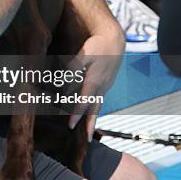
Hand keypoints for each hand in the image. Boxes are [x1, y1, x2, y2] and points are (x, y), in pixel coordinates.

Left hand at [68, 26, 123, 140]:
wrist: (115, 40)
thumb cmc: (98, 46)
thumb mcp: (85, 53)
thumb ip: (75, 67)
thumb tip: (65, 79)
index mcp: (94, 80)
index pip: (84, 101)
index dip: (77, 114)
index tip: (71, 126)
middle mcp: (102, 86)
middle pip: (94, 109)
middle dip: (89, 124)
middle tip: (87, 140)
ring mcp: (106, 86)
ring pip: (98, 105)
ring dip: (93, 119)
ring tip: (90, 133)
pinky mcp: (107, 84)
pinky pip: (100, 99)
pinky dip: (95, 109)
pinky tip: (90, 115)